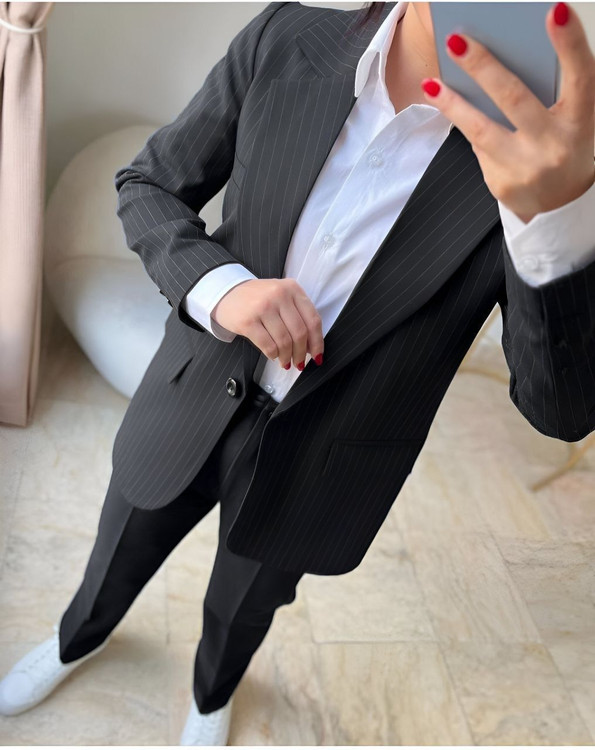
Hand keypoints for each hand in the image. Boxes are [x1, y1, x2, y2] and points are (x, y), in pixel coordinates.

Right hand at [211, 278, 324, 369]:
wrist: (226, 293)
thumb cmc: (257, 299)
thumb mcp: (281, 297)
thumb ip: (298, 315)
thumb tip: (312, 346)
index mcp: (292, 288)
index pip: (313, 319)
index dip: (317, 342)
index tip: (317, 355)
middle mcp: (279, 294)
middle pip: (300, 333)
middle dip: (302, 353)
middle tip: (299, 363)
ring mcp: (262, 307)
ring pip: (284, 341)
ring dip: (287, 356)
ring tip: (285, 361)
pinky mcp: (248, 321)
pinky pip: (268, 346)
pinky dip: (273, 355)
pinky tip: (273, 355)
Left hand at [421, 1, 594, 223]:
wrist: (559, 208)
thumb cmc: (563, 150)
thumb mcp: (571, 121)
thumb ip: (550, 93)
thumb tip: (502, 59)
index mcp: (580, 120)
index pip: (581, 75)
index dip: (570, 43)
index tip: (555, 9)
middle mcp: (555, 144)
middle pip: (514, 98)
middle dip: (483, 66)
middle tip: (456, 41)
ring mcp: (526, 167)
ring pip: (481, 129)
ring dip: (452, 103)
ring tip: (431, 83)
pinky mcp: (502, 183)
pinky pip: (478, 146)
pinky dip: (466, 125)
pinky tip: (448, 105)